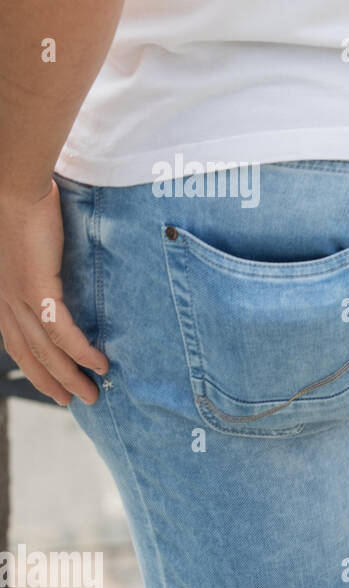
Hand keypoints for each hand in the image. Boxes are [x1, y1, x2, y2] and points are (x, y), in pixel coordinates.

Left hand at [0, 179, 107, 405]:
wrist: (12, 186)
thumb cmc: (22, 203)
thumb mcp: (29, 243)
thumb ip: (42, 263)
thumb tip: (61, 271)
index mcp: (0, 292)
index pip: (15, 340)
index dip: (33, 366)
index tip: (51, 383)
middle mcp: (4, 300)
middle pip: (28, 354)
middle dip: (50, 381)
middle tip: (72, 401)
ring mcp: (18, 297)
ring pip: (45, 350)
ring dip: (69, 376)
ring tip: (92, 393)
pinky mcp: (37, 289)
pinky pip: (62, 331)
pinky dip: (81, 351)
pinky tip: (99, 363)